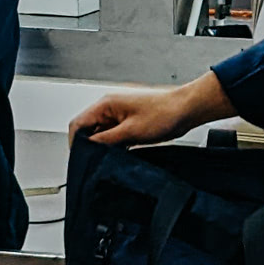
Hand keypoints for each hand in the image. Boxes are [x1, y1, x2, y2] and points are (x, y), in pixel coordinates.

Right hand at [71, 81, 209, 148]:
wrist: (187, 109)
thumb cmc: (164, 113)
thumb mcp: (131, 132)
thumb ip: (105, 140)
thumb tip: (88, 148)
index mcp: (106, 104)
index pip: (78, 124)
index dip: (76, 143)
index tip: (80, 158)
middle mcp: (109, 107)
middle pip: (88, 129)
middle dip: (90, 145)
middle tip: (97, 160)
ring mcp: (119, 114)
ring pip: (101, 133)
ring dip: (104, 145)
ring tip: (114, 155)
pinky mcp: (129, 121)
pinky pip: (114, 134)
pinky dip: (114, 144)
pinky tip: (122, 152)